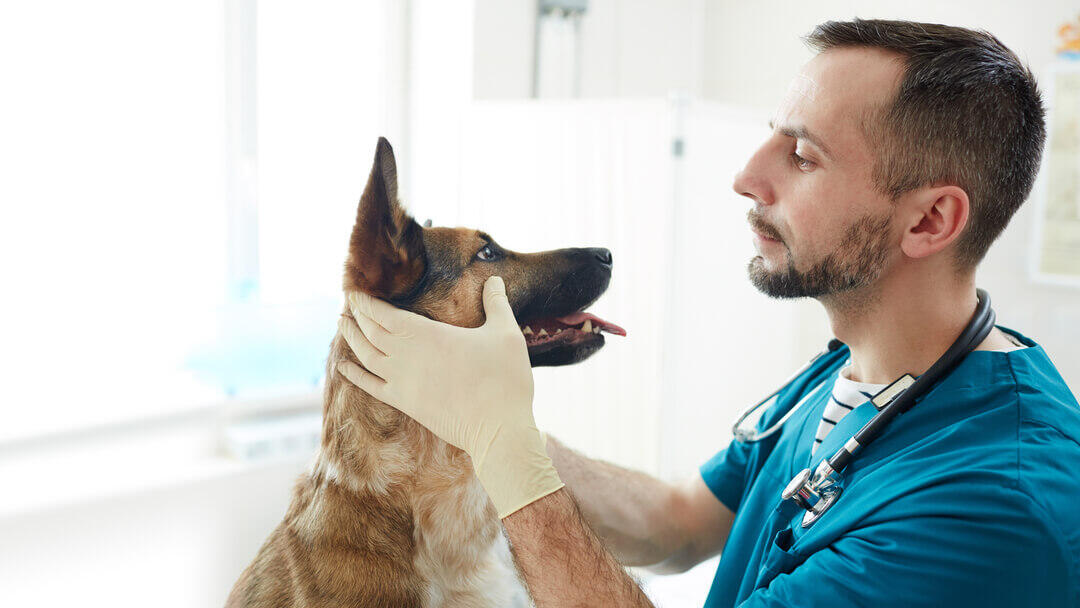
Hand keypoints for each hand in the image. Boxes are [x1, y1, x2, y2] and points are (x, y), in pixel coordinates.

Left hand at [336, 275, 562, 517]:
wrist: (498, 428)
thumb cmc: (504, 378)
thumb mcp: (505, 333)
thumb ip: (496, 303)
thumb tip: (495, 279)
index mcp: (427, 334)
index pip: (385, 313)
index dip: (367, 302)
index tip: (355, 291)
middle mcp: (407, 356)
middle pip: (371, 331)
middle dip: (357, 315)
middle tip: (347, 304)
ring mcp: (402, 381)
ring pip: (366, 356)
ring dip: (351, 338)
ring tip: (342, 325)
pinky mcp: (405, 403)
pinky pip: (370, 386)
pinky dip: (354, 375)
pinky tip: (343, 366)